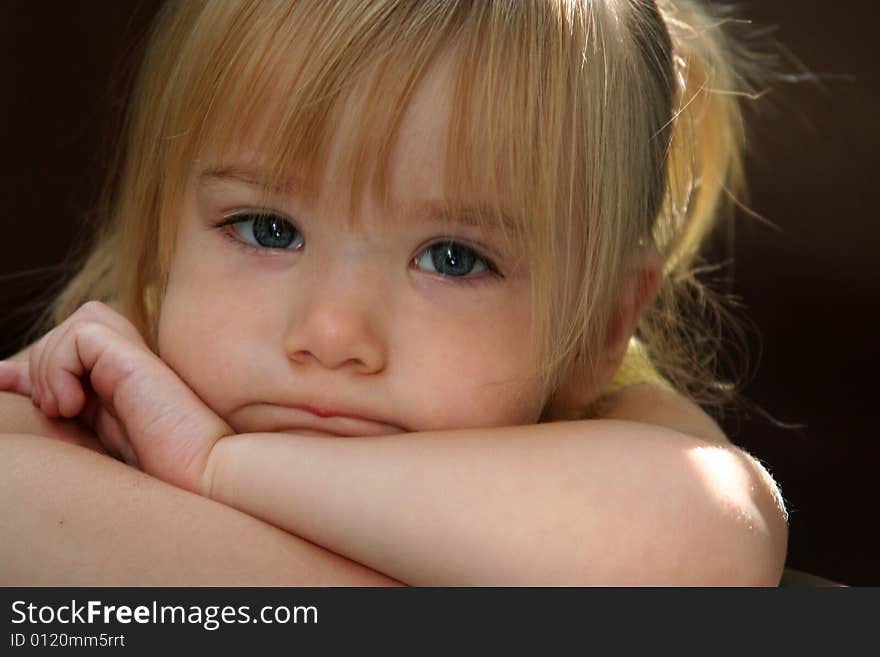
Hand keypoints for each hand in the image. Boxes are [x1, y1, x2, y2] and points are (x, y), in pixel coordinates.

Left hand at [0, 301, 231, 491]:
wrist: (203, 480)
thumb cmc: (157, 479)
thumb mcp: (93, 445)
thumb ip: (64, 414)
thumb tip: (11, 383)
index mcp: (129, 387)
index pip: (73, 353)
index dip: (33, 369)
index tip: (1, 380)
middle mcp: (136, 367)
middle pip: (73, 331)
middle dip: (44, 367)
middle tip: (57, 412)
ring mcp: (139, 360)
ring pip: (79, 323)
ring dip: (54, 365)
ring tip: (67, 409)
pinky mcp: (136, 358)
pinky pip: (81, 333)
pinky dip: (62, 367)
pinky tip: (75, 405)